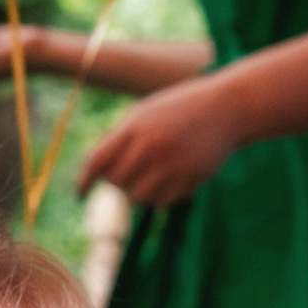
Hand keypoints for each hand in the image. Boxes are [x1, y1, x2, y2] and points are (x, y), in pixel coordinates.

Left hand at [76, 78, 241, 205]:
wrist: (227, 106)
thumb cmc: (181, 108)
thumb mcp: (146, 112)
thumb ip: (122, 137)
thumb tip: (98, 171)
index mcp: (135, 126)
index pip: (98, 161)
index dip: (84, 180)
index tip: (80, 193)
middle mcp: (151, 145)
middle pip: (117, 182)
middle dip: (118, 182)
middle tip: (129, 174)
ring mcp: (172, 163)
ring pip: (139, 197)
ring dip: (139, 192)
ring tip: (151, 177)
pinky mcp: (191, 177)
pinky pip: (164, 201)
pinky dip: (163, 195)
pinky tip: (173, 178)